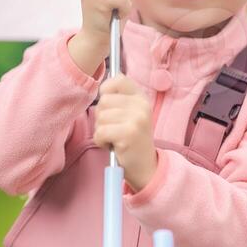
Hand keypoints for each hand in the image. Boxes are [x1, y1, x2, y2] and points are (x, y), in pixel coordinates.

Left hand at [93, 72, 158, 192]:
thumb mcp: (132, 115)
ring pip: (100, 117)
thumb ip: (120, 99)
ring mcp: (136, 119)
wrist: (146, 167)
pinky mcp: (128, 134)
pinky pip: (100, 131)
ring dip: (100, 130)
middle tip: (113, 129)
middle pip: (104, 101)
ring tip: (113, 138)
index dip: (107, 90)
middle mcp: (141, 106)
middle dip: (101, 116)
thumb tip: (101, 86)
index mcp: (142, 98)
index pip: (119, 79)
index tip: (109, 106)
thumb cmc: (132, 140)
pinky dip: (100, 141)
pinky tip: (111, 145)